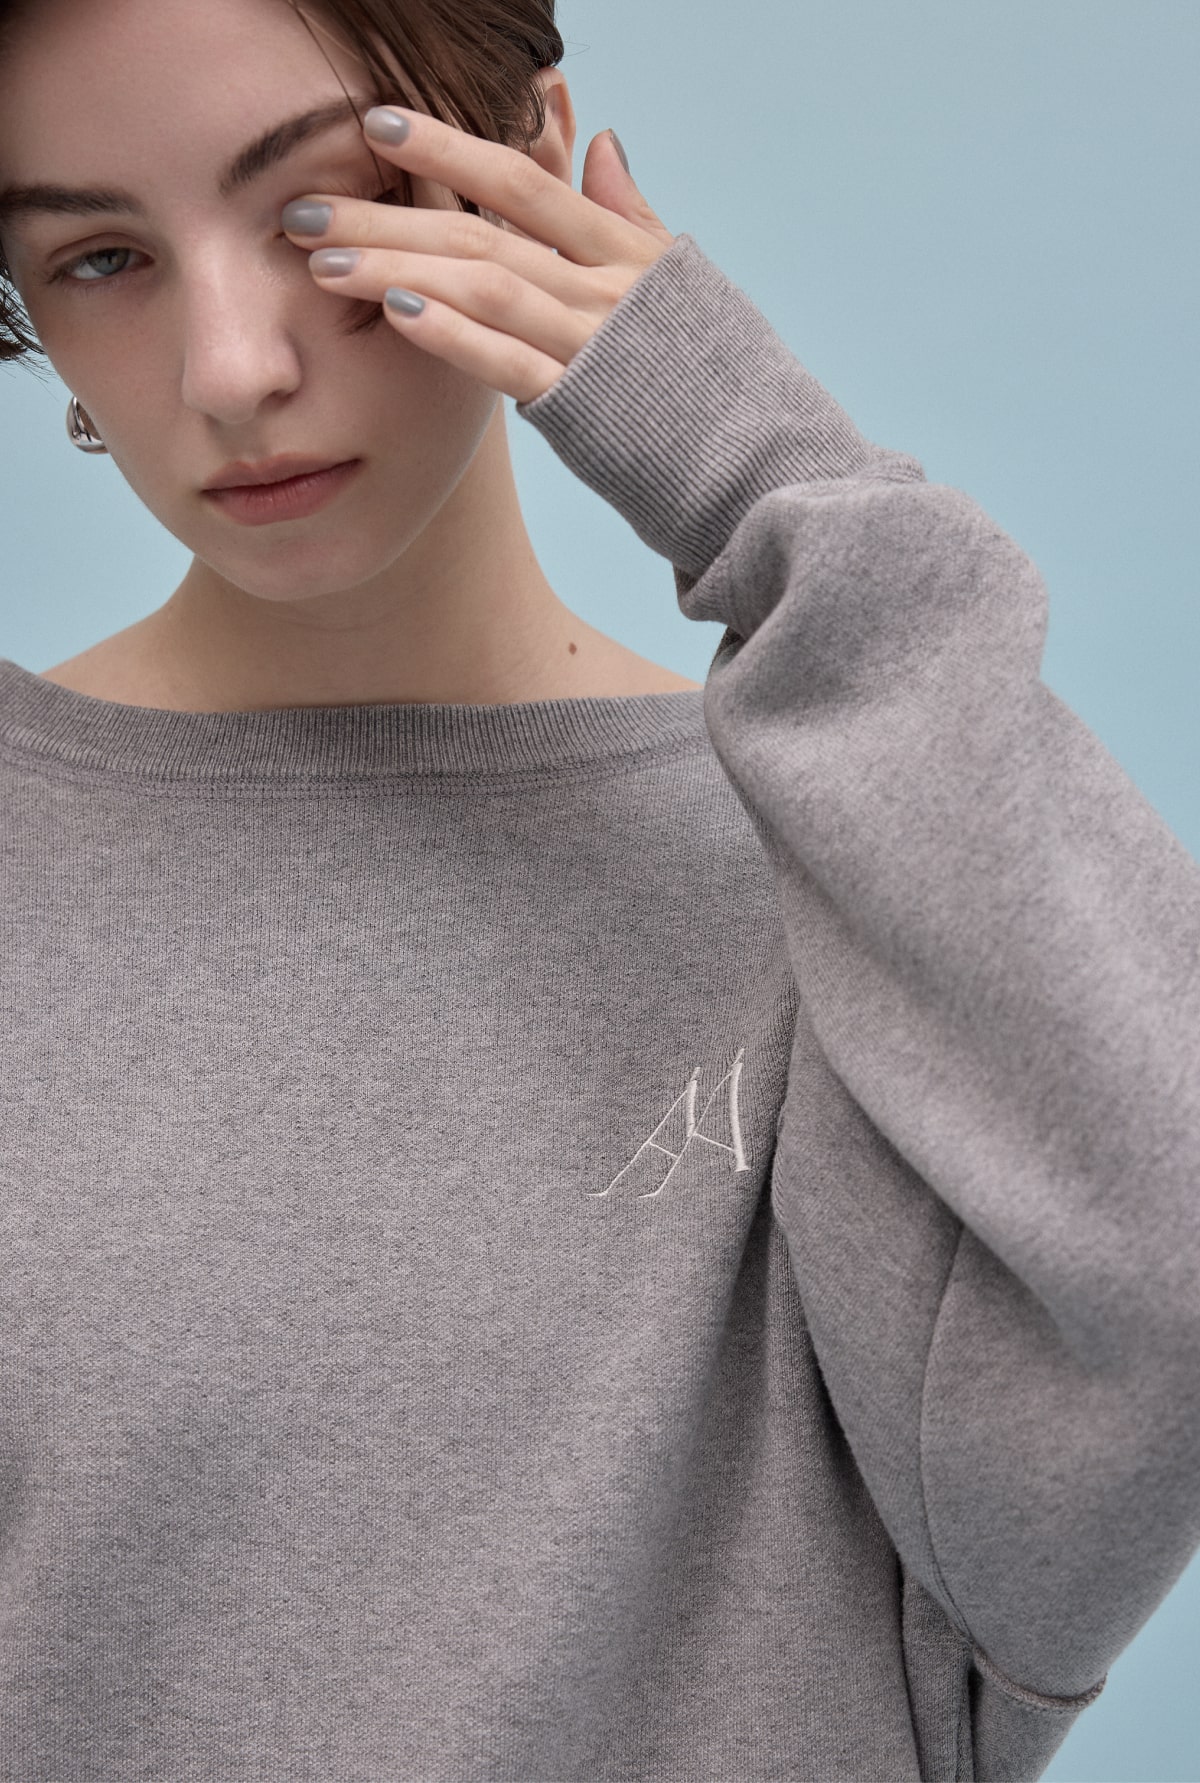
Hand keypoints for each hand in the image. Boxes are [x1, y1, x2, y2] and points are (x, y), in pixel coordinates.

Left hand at [282, 107, 676, 405]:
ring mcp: (593, 344)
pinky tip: (396, 314)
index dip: (444, 144)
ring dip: (398, 267)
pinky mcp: (585, 408)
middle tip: (302, 206)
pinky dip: (454, 335)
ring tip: (323, 259)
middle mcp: (604, 287)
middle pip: (481, 229)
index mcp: (622, 251)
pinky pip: (510, 362)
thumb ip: (630, 212)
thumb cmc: (715, 379)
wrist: (761, 465)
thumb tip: (602, 140)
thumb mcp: (678, 280)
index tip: (372, 121)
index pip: (521, 178)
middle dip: (386, 212)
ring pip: (485, 285)